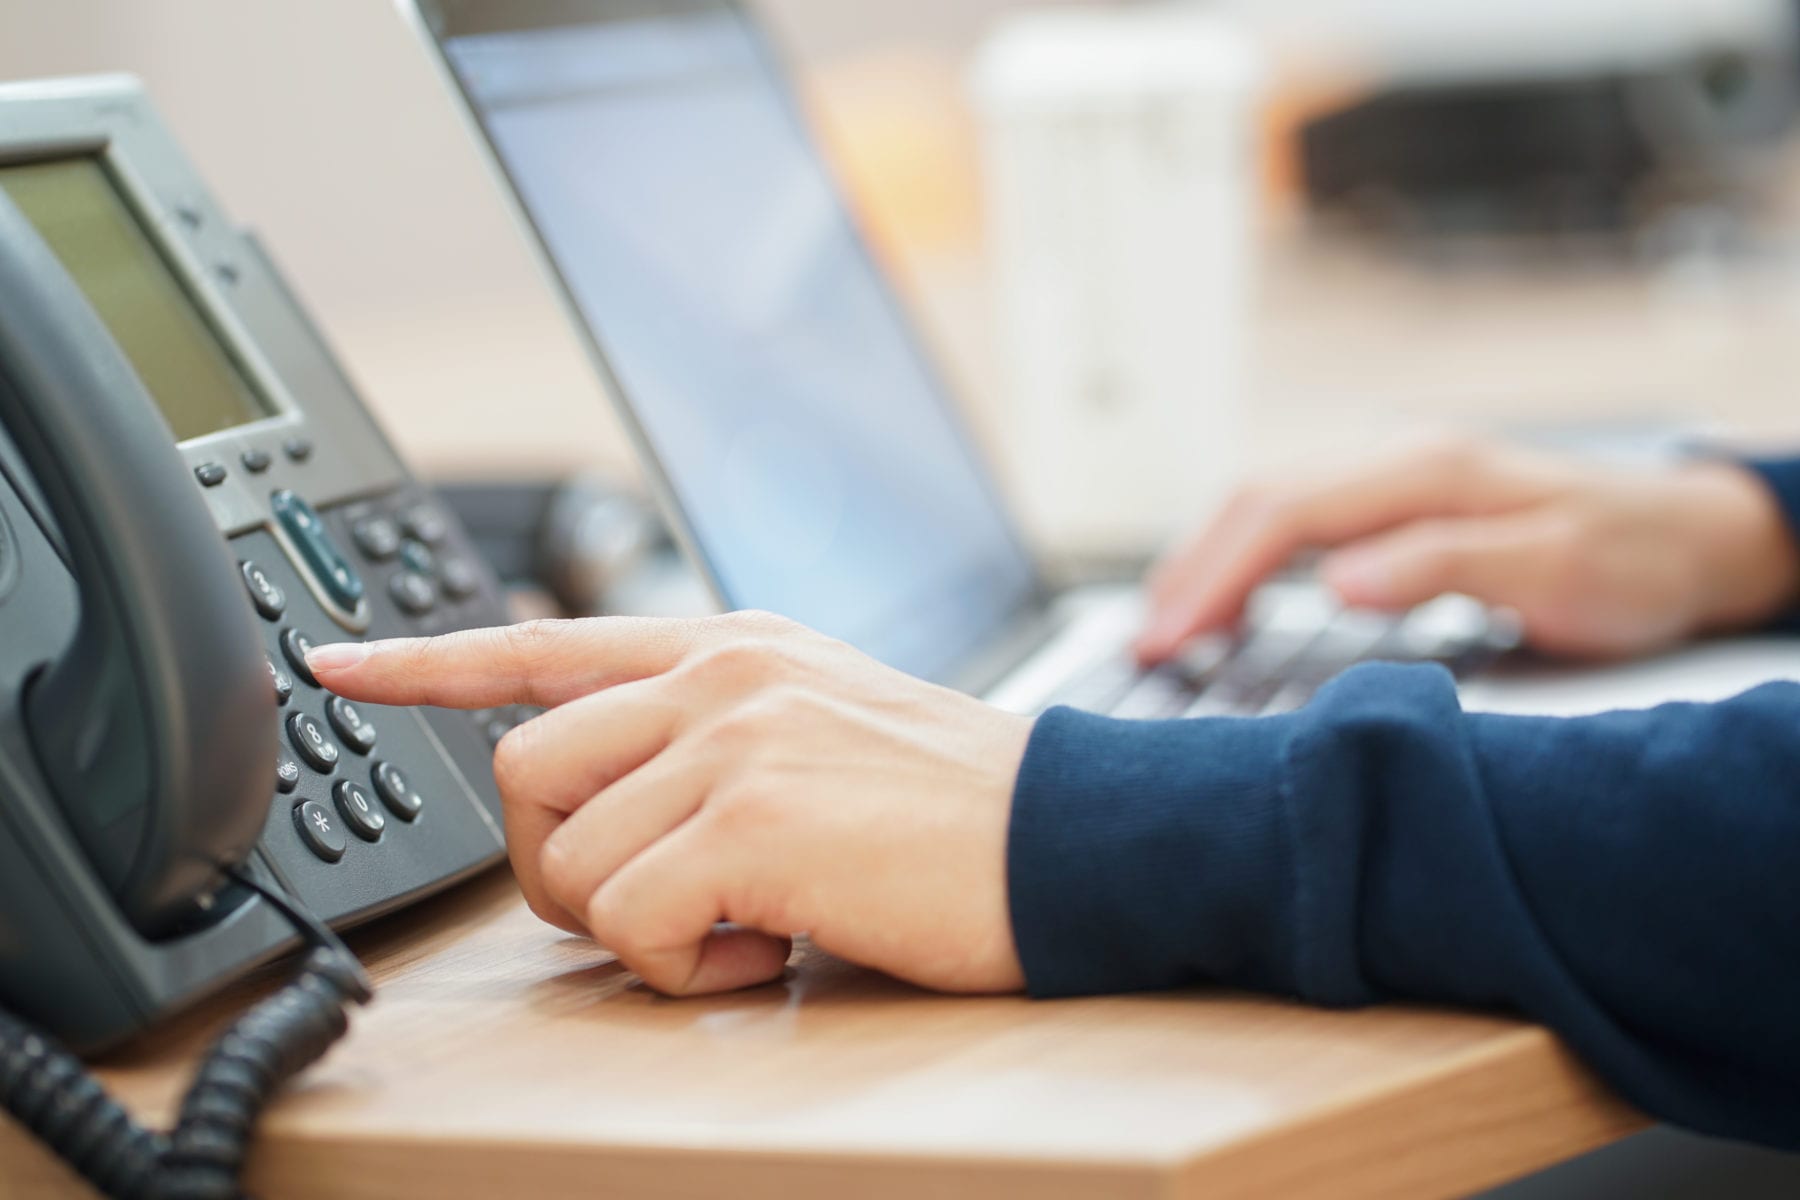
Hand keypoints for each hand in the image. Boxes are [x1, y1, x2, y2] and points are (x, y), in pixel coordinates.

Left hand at [307, 613, 1032, 996]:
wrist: (1071, 837)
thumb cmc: (952, 804)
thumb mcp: (821, 721)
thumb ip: (713, 726)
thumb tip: (614, 781)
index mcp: (727, 644)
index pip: (543, 641)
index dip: (426, 663)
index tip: (337, 665)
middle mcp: (717, 676)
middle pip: (524, 772)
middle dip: (560, 866)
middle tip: (657, 901)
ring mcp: (732, 741)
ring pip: (570, 863)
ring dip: (641, 929)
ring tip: (747, 926)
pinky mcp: (754, 822)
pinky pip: (630, 925)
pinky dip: (687, 968)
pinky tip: (772, 949)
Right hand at [1136, 437, 1799, 663]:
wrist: (1689, 534)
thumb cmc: (1633, 560)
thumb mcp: (1556, 571)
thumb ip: (1443, 567)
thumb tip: (1333, 579)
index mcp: (1425, 472)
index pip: (1283, 514)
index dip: (1215, 577)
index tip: (1170, 637)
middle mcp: (1397, 457)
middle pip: (1256, 497)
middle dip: (1189, 568)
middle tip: (1144, 642)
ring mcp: (1392, 470)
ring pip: (1265, 498)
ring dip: (1206, 557)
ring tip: (1167, 622)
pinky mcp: (1394, 494)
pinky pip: (1292, 511)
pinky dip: (1243, 551)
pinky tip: (1230, 593)